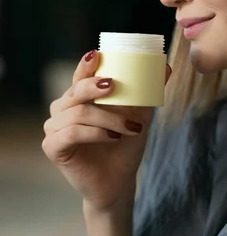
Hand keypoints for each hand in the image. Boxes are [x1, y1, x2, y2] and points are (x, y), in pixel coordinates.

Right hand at [42, 50, 170, 213]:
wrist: (119, 181)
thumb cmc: (125, 146)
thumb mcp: (139, 116)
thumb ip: (147, 93)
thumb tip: (165, 67)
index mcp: (79, 98)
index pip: (79, 75)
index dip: (85, 64)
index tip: (98, 54)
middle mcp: (62, 110)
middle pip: (75, 91)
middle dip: (95, 85)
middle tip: (114, 85)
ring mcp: (54, 128)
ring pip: (78, 113)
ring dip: (108, 118)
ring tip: (132, 127)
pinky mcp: (52, 147)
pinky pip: (71, 133)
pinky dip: (95, 133)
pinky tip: (113, 136)